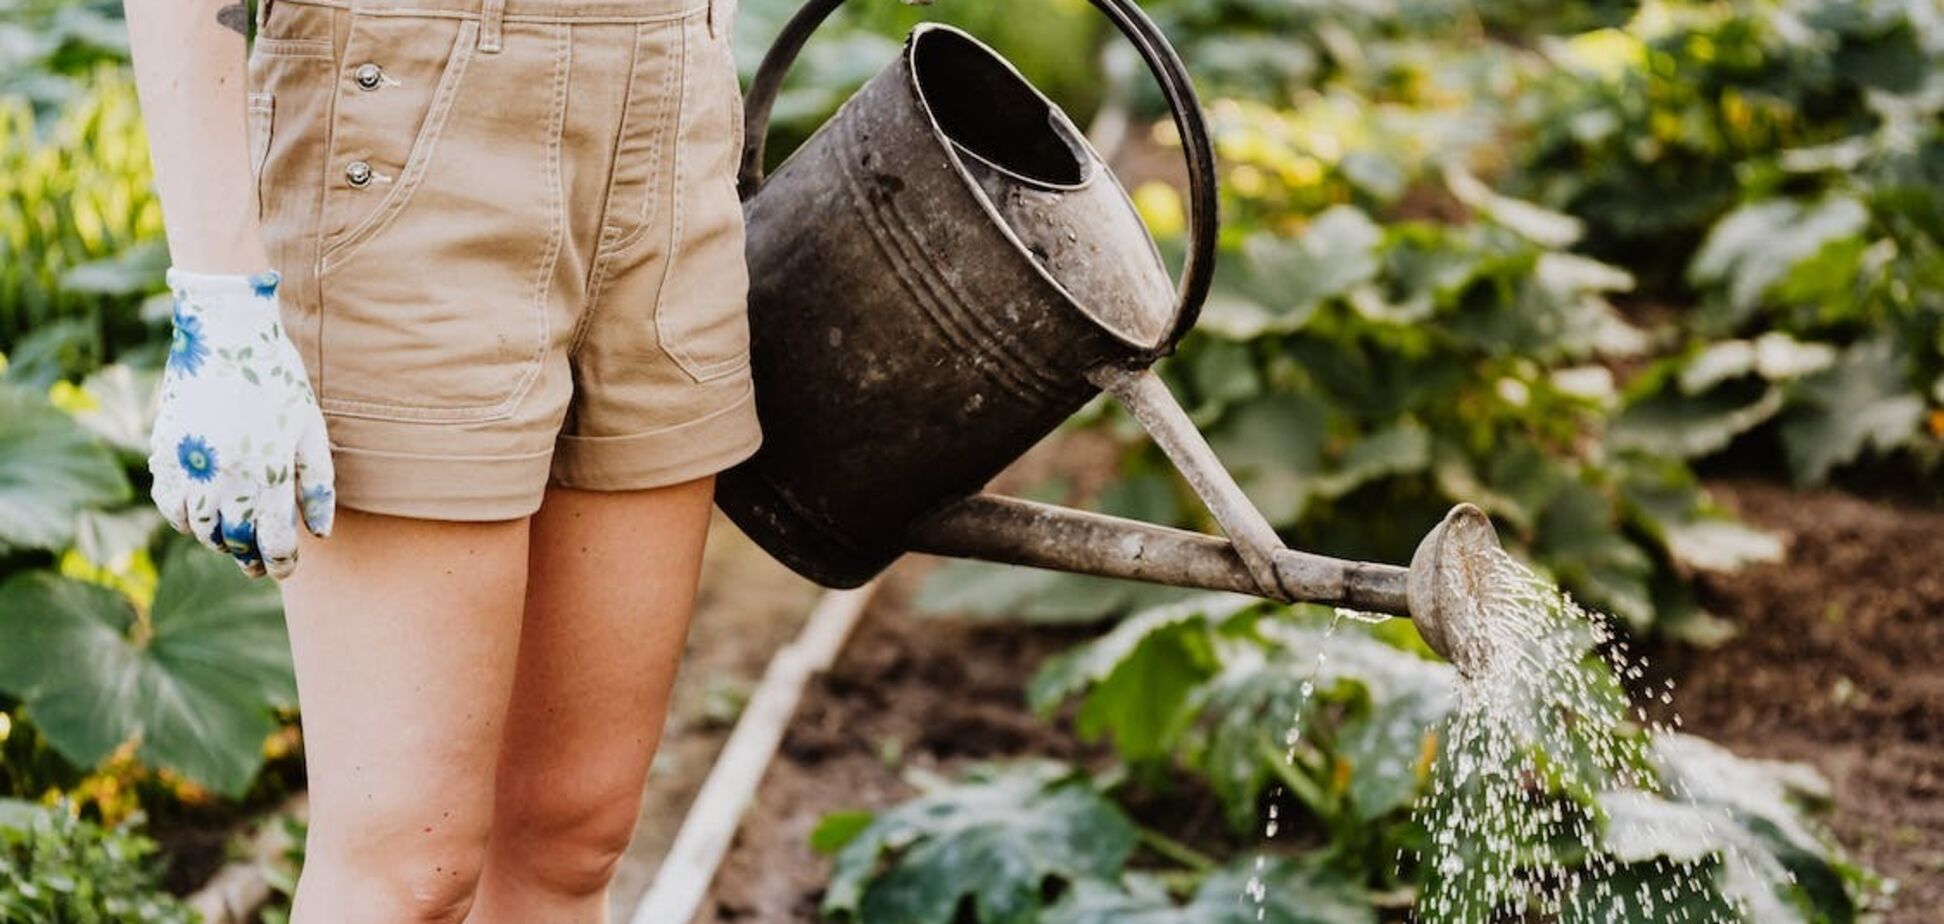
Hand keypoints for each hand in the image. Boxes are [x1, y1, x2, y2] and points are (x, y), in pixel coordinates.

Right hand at [148, 267, 335, 577]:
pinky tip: (201, 514)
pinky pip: (168, 504)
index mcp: (268, 474)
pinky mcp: (163, 452)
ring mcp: (190, 466)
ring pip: (199, 529)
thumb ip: (318, 485)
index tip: (285, 568)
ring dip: (217, 541)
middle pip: (235, 542)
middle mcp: (226, 477)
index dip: (281, 563)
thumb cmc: (278, 379)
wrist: (225, 332)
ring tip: (233, 540)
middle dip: (250, 558)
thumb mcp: (311, 429)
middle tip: (258, 563)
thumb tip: (320, 533)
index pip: (274, 542)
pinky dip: (183, 518)